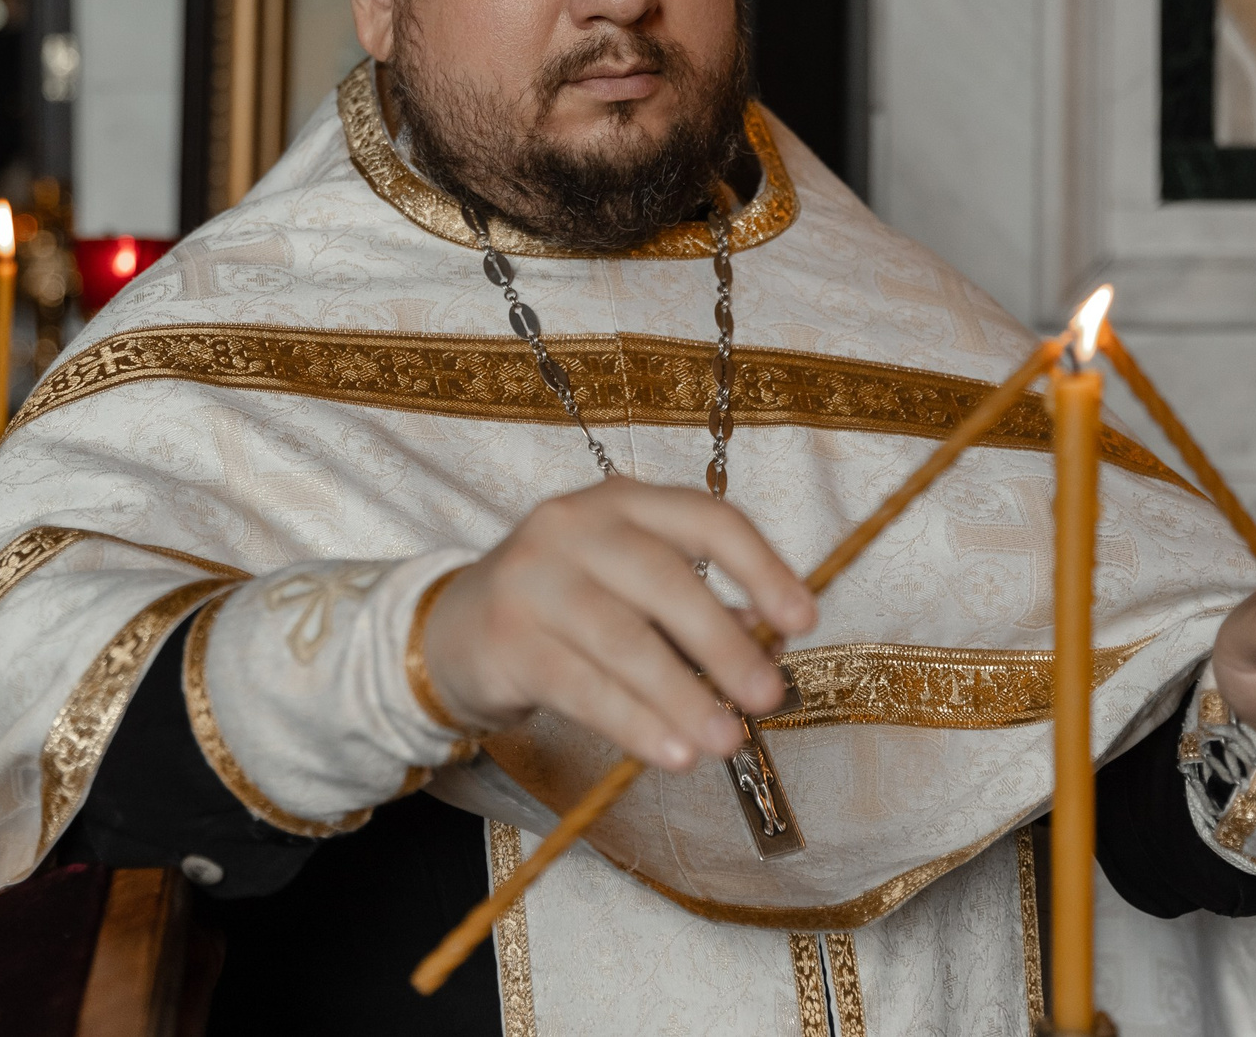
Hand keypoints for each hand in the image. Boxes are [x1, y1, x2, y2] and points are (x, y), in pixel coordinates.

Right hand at [419, 479, 817, 772]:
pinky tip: (672, 752)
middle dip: (724, 642)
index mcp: (621, 502)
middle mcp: (573, 526)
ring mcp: (533, 578)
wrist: (452, 629)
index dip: (761, 567)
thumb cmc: (564, 605)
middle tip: (768, 697)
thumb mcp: (627, 585)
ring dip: (682, 695)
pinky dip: (633, 722)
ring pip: (622, 638)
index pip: (705, 519)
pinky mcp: (505, 638)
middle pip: (663, 579)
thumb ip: (692, 608)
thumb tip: (767, 646)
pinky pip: (581, 686)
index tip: (803, 621)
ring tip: (727, 740)